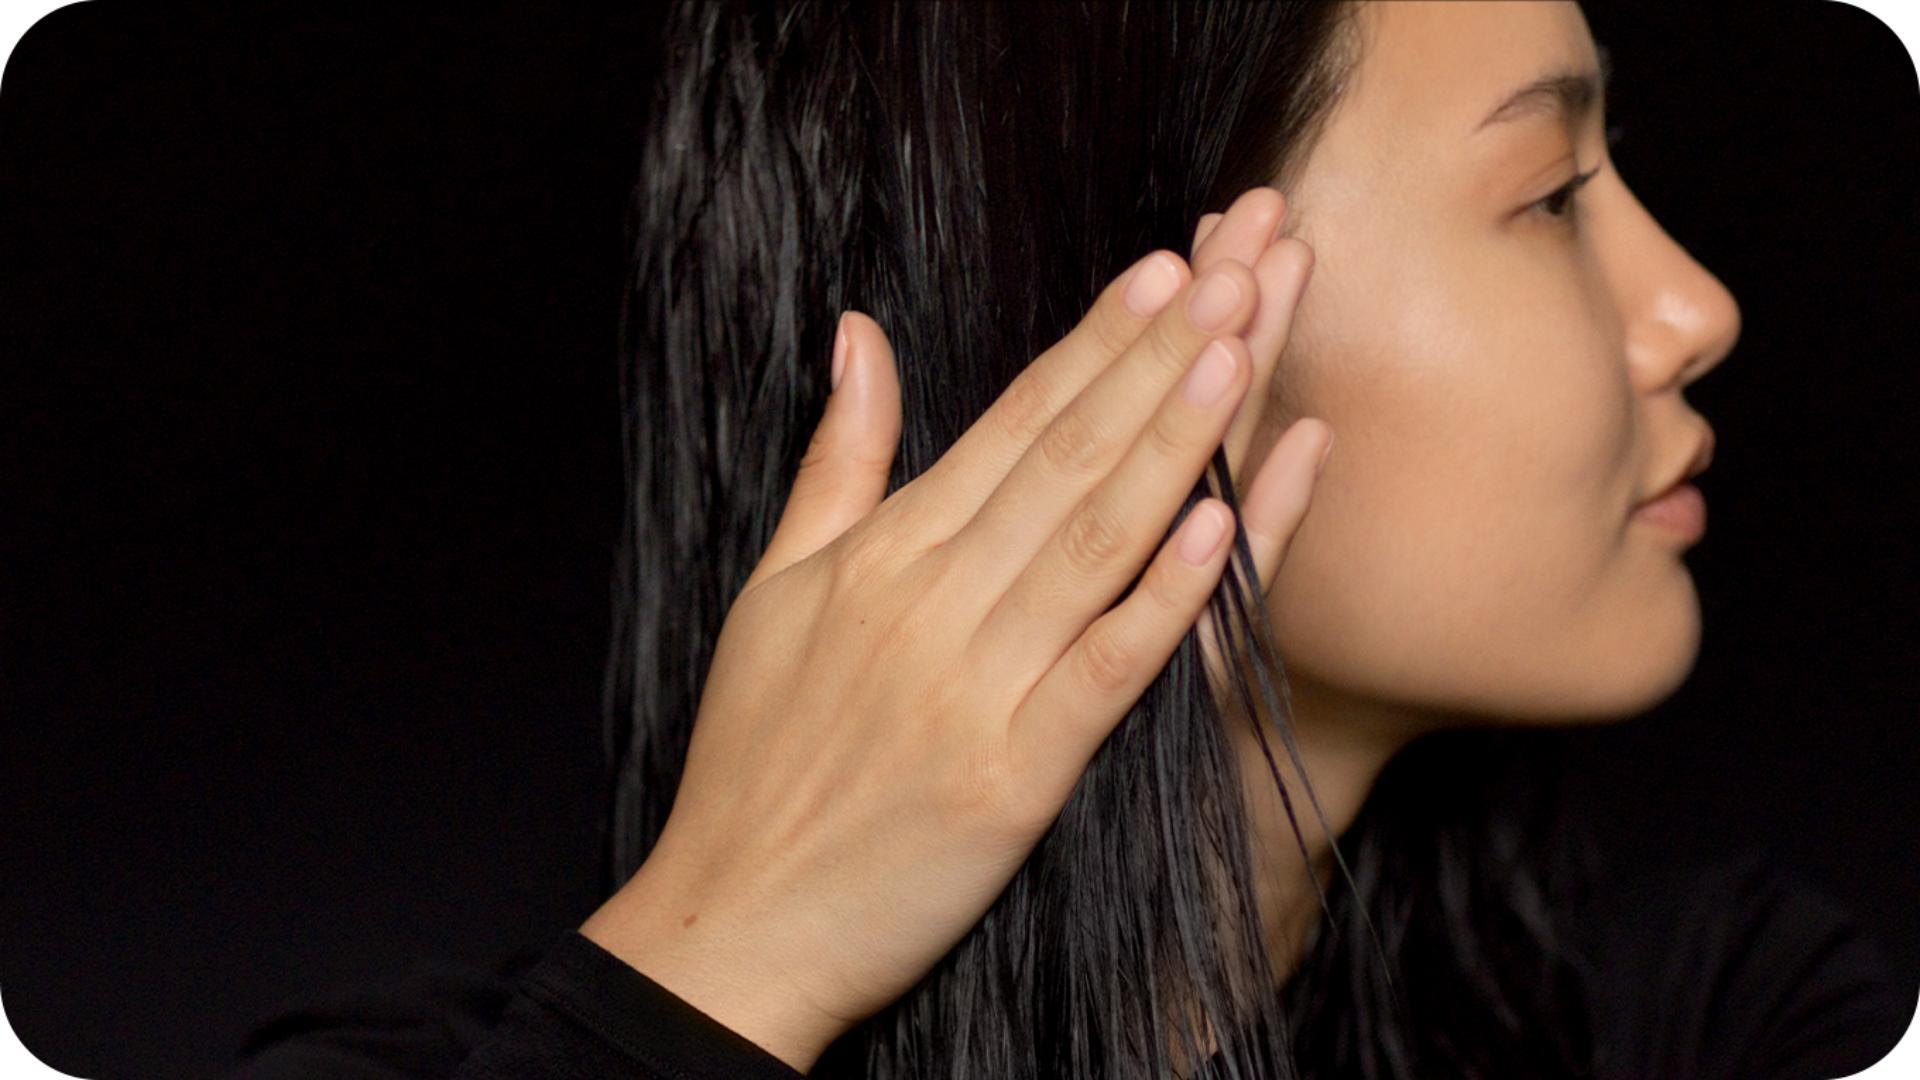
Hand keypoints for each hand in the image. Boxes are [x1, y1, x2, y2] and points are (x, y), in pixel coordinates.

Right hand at [580, 188, 1329, 1073]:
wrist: (735, 919)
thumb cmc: (752, 759)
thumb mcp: (774, 589)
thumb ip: (837, 463)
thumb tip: (859, 338)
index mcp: (882, 553)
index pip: (1008, 423)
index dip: (1091, 343)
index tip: (1159, 271)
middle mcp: (930, 600)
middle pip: (1065, 457)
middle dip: (1155, 357)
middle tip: (1234, 268)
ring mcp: (973, 685)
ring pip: (1094, 539)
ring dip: (1173, 442)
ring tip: (1238, 349)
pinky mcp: (1011, 774)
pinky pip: (1102, 668)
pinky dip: (1164, 598)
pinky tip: (1224, 526)